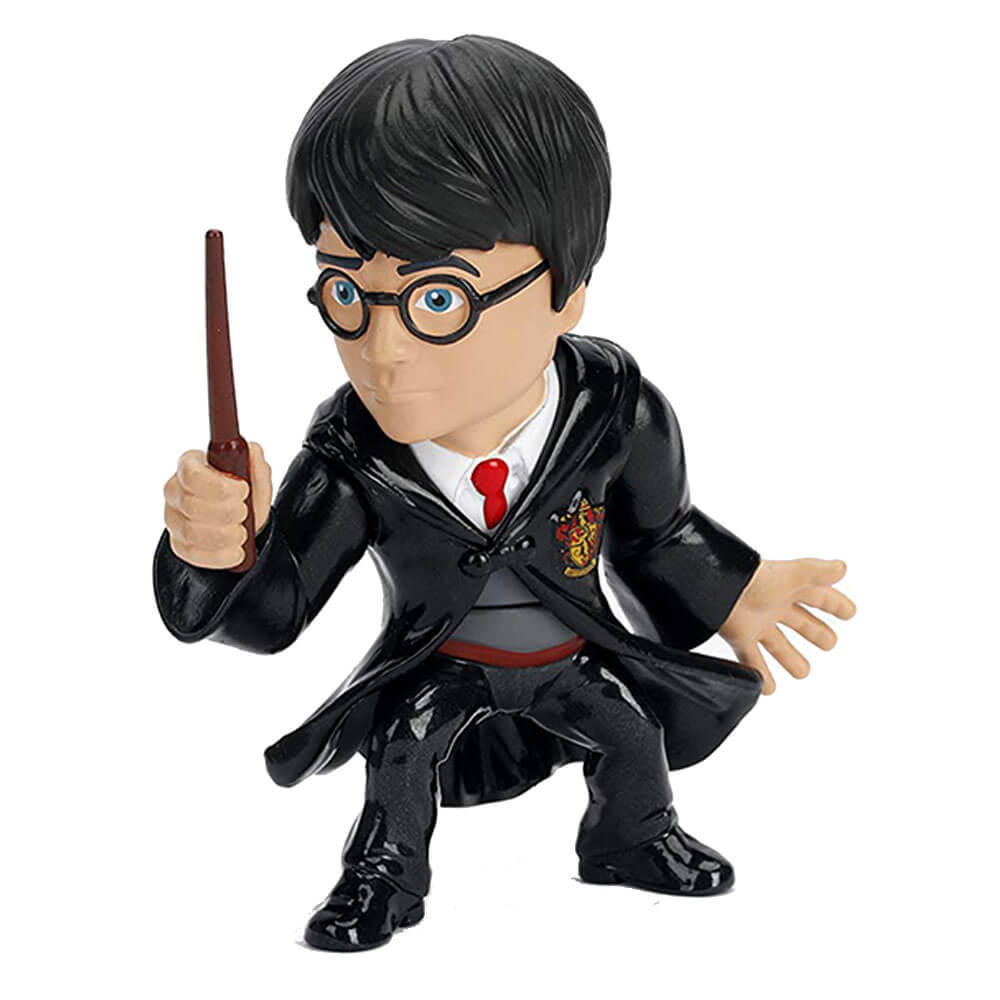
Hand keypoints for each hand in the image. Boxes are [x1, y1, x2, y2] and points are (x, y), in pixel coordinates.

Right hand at [163, 442, 271, 568]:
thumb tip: (253, 451)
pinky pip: (194, 554)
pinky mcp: (178, 544)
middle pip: (192, 506)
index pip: (191, 475)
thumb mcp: (256, 479)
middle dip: (228, 512)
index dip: (219, 486)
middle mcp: (175, 491)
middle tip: (244, 511)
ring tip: (242, 532)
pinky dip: (221, 556)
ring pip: (191, 532)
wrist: (244, 523)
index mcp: (190, 465)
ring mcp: (173, 519)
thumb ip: (255, 465)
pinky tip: (236, 550)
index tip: (243, 490)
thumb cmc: (244, 495)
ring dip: (226, 535)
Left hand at [719, 558, 855, 694]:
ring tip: (803, 672)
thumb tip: (842, 568)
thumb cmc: (753, 578)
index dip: (834, 604)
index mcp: (788, 588)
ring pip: (778, 645)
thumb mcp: (790, 575)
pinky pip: (751, 659)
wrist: (715, 588)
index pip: (818, 596)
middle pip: (801, 622)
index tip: (850, 613)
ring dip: (790, 658)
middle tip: (830, 643)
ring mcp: (757, 622)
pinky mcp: (740, 637)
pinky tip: (768, 687)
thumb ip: (816, 572)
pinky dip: (760, 674)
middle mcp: (774, 605)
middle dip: (816, 632)